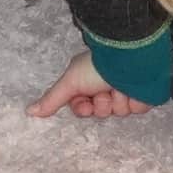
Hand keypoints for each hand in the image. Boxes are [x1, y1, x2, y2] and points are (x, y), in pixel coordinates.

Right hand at [30, 48, 154, 120]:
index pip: (82, 107)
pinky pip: (136, 110)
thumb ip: (52, 99)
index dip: (83, 108)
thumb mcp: (70, 81)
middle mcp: (106, 87)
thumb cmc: (96, 67)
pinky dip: (133, 101)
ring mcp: (126, 92)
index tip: (85, 104)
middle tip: (103, 92)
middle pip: (100, 112)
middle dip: (101, 105)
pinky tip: (132, 90)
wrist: (128, 59)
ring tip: (119, 86)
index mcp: (89, 82)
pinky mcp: (143, 96)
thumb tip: (29, 112)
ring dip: (116, 101)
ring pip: (118, 112)